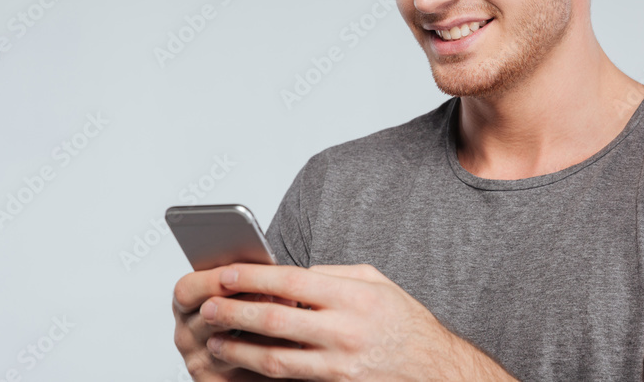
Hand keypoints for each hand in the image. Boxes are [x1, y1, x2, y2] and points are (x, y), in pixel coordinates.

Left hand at [187, 262, 516, 380]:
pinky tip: (242, 365)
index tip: (227, 273)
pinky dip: (260, 373)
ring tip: (215, 339)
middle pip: (275, 320)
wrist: (434, 371)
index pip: (293, 280)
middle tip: (209, 306)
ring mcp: (338, 365)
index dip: (254, 277)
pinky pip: (288, 380)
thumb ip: (335, 275)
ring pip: (274, 358)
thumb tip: (294, 273)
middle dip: (235, 312)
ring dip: (239, 349)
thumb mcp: (378, 284)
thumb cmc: (405, 324)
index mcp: (354, 297)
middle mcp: (345, 331)